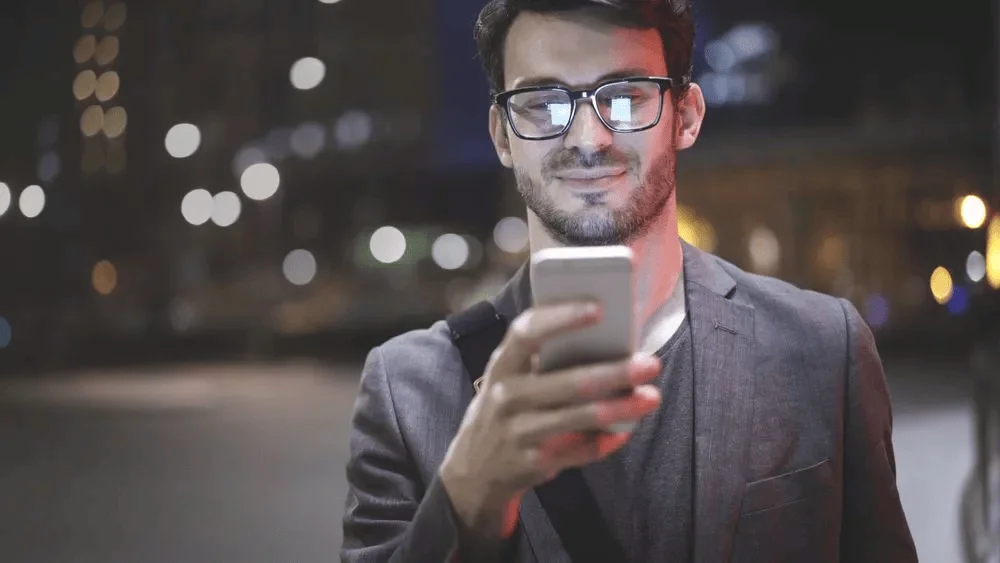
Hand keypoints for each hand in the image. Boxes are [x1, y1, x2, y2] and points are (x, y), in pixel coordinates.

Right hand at [439, 301, 661, 539]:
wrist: (473, 468)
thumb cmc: (507, 407)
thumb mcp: (511, 377)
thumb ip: (544, 358)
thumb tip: (607, 339)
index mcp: (502, 365)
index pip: (526, 333)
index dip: (560, 318)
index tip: (597, 309)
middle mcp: (506, 396)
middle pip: (565, 381)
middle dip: (612, 372)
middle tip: (649, 364)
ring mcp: (517, 431)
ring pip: (576, 417)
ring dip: (618, 408)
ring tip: (650, 397)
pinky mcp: (531, 462)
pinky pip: (577, 452)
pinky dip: (604, 441)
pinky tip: (624, 431)